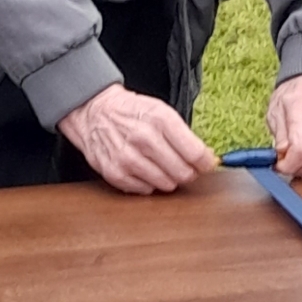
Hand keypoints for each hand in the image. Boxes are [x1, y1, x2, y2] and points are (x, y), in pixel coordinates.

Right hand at [57, 83, 217, 194]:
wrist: (95, 111)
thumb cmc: (133, 112)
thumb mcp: (162, 112)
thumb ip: (185, 136)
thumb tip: (206, 160)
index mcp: (161, 119)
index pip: (195, 152)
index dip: (206, 162)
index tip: (207, 163)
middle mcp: (144, 139)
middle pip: (183, 172)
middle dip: (189, 172)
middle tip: (184, 166)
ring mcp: (128, 158)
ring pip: (166, 184)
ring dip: (169, 178)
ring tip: (162, 165)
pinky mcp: (115, 173)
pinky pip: (145, 190)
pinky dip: (149, 183)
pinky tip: (145, 169)